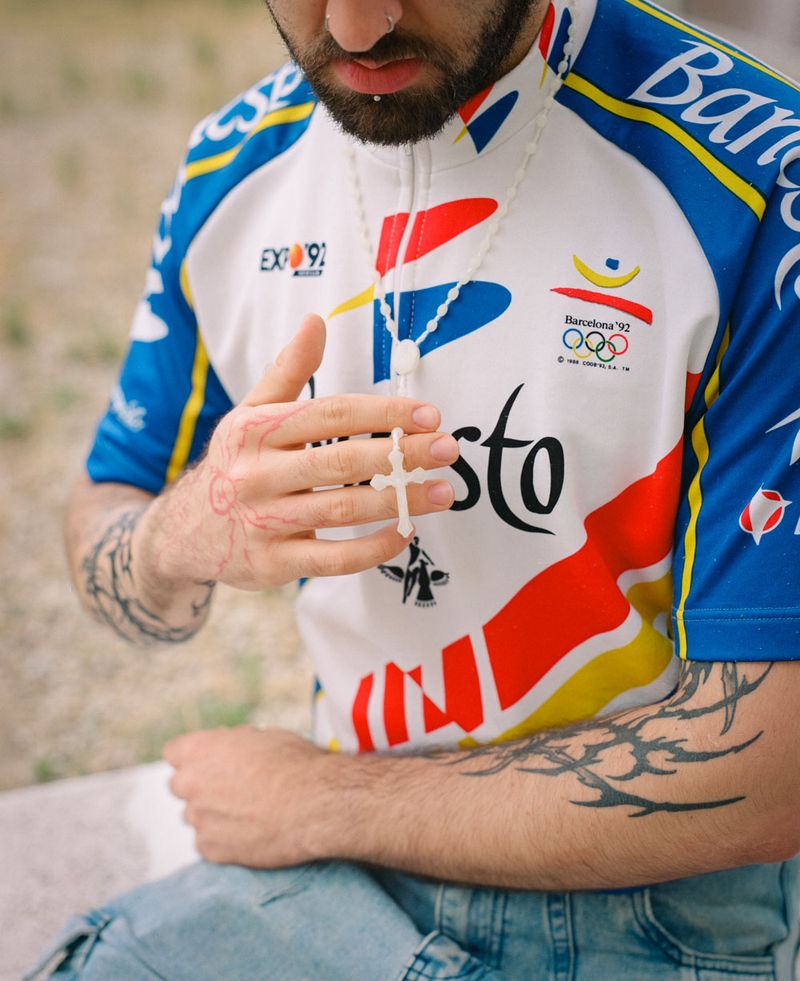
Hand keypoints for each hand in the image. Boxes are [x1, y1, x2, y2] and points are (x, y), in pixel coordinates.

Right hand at [150, 314, 458, 589]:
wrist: (183, 533)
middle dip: (400, 454)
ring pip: (340, 508)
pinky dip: (372, 548)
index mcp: (255, 429)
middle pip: (340, 460)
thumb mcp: (250, 414)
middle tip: (447, 450)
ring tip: (442, 492)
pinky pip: (331, 559)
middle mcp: (256, 473)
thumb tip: (317, 320)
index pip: (330, 414)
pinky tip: (404, 532)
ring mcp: (262, 521)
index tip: (429, 415)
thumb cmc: (233, 464)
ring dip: (398, 500)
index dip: (383, 412)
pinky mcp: (272, 564)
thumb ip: (289, 371)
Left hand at [165, 726, 333, 867]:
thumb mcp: (263, 737)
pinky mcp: (210, 849)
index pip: (174, 752)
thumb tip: (230, 752)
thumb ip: (233, 746)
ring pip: (195, 815)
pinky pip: (207, 842)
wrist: (315, 804)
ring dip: (212, 813)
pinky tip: (251, 831)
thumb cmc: (295, 764)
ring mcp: (198, 819)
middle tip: (232, 788)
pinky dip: (223, 838)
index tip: (213, 761)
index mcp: (199, 749)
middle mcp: (189, 784)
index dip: (195, 756)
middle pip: (179, 785)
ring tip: (248, 812)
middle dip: (200, 786)